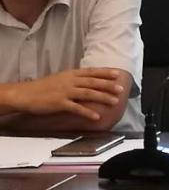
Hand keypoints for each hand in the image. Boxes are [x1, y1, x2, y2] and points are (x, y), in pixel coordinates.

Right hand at [6, 68, 123, 120]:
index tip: (117, 73)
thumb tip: (90, 81)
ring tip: (115, 102)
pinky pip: (76, 108)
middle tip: (121, 88)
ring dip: (103, 97)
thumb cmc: (43, 87)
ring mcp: (65, 92)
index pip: (91, 71)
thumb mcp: (60, 79)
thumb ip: (75, 80)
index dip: (105, 72)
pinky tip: (97, 117)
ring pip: (88, 93)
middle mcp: (69, 81)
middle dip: (108, 85)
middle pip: (92, 82)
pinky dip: (88, 112)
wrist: (25, 94)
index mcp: (70, 74)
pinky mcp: (59, 103)